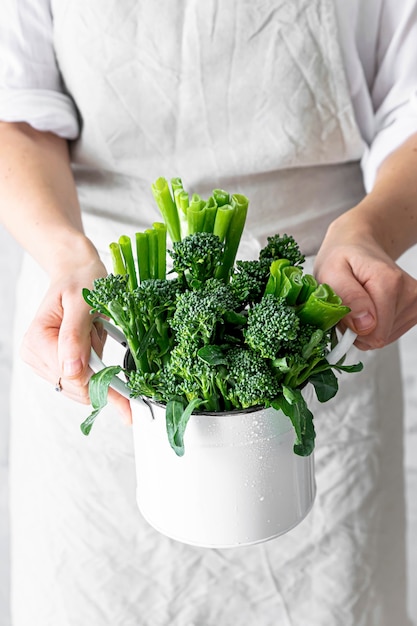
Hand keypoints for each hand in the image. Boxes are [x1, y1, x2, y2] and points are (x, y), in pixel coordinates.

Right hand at [20, 257, 131, 422]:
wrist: (77, 273)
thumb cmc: (80, 281)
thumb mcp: (83, 303)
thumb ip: (75, 337)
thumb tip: (72, 370)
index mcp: (37, 341)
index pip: (71, 377)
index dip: (100, 380)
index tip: (125, 389)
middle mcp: (35, 355)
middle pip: (76, 387)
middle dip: (98, 370)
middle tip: (102, 337)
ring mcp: (44, 362)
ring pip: (82, 386)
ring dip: (97, 366)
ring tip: (94, 334)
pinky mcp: (56, 364)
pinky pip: (83, 378)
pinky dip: (95, 365)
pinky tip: (92, 342)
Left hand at [314, 214, 416, 350]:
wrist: (358, 244)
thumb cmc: (342, 258)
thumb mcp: (330, 273)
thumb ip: (347, 298)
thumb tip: (365, 326)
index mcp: (388, 282)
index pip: (375, 333)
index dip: (352, 329)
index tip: (342, 310)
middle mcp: (409, 291)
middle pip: (380, 337)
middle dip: (358, 328)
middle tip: (348, 305)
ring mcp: (416, 301)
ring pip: (385, 337)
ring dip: (366, 325)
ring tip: (359, 301)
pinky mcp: (416, 308)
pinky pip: (391, 333)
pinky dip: (376, 324)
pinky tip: (370, 305)